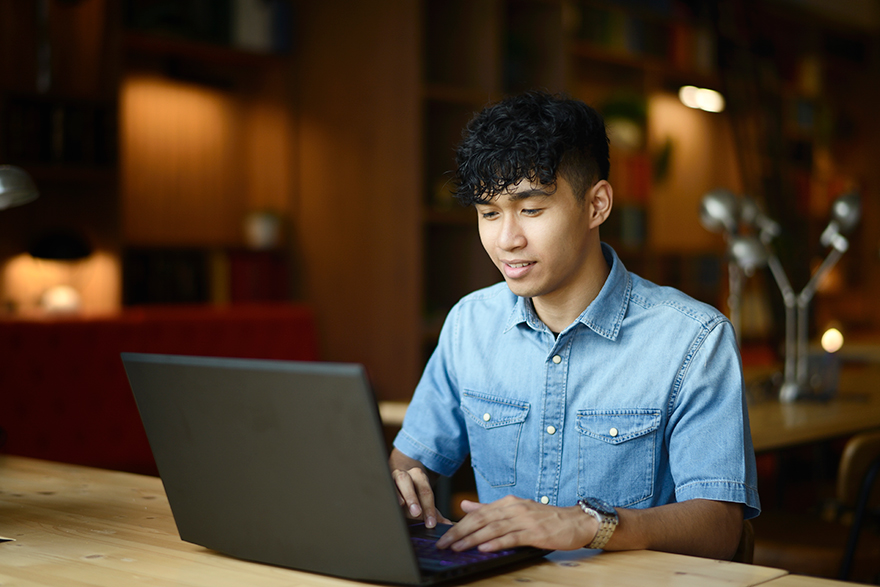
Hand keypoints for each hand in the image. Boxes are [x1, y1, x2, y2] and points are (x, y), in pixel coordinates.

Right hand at [388, 449, 451, 527]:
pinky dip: (384, 498)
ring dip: (397, 496)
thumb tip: (448, 525)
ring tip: (400, 507)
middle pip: (407, 482)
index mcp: (418, 476)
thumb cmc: (413, 494)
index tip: (431, 523)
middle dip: (412, 498)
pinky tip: (386, 508)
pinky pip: (382, 489)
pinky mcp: (380, 484)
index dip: (429, 508)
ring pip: (392, 484)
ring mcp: (390, 478)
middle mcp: (404, 474)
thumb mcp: (424, 502)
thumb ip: (434, 513)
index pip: (425, 491)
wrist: (397, 481)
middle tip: (417, 513)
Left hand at [436, 496, 595, 551]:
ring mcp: (524, 520)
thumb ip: (489, 508)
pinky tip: (484, 548)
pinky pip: (512, 538)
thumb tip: (465, 505)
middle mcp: (514, 508)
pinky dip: (496, 543)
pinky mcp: (535, 533)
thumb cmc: (545, 517)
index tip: (444, 535)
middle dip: (460, 532)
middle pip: (481, 520)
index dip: (459, 524)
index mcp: (508, 503)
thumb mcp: (515, 509)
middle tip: (444, 543)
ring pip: (493, 529)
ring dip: (473, 539)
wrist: (574, 521)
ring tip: (458, 547)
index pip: (477, 513)